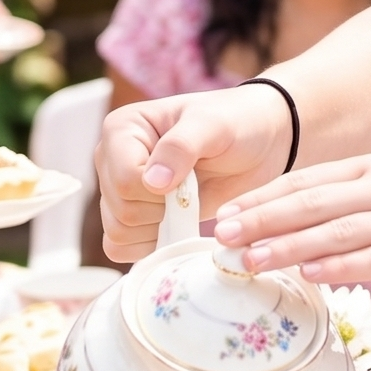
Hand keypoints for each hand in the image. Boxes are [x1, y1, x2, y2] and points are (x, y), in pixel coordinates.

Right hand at [98, 87, 294, 261]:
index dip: (159, 191)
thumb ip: (181, 147)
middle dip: (163, 209)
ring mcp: (118, 190)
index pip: (124, 180)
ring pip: (119, 232)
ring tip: (189, 202)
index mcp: (121, 129)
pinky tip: (179, 223)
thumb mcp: (214, 125)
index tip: (190, 177)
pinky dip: (153, 244)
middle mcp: (111, 160)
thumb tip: (151, 182)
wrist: (258, 144)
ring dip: (160, 228)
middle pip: (121, 210)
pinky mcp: (131, 216)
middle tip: (193, 189)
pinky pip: (122, 247)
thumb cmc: (236, 123)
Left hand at [218, 155, 370, 290]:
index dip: (262, 198)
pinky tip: (310, 276)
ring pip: (336, 231)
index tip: (224, 214)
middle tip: (221, 237)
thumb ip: (353, 206)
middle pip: (311, 203)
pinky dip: (340, 266)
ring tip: (251, 260)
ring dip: (290, 245)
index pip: (305, 181)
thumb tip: (299, 232)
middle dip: (262, 219)